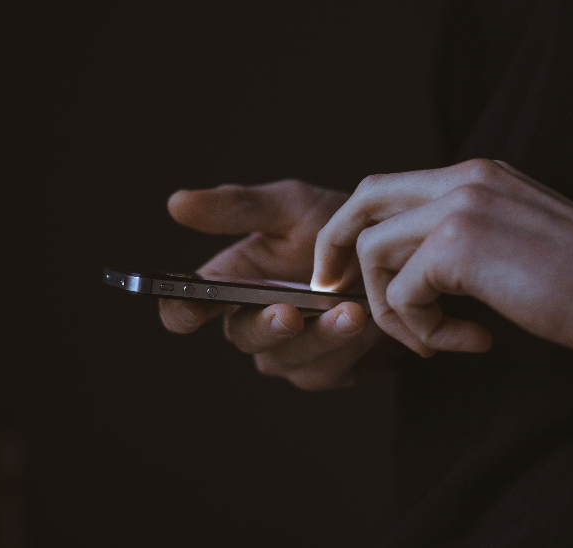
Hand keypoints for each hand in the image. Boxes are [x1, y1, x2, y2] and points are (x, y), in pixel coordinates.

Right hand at [160, 179, 398, 389]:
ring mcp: (288, 352)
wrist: (396, 254)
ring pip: (287, 359)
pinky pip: (328, 369)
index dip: (181, 311)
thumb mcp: (290, 206)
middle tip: (289, 313)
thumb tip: (176, 203)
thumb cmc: (335, 226)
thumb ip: (238, 207)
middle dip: (265, 326)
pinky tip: (370, 321)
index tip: (188, 308)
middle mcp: (252, 322)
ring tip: (351, 311)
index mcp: (230, 283)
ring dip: (319, 338)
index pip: (188, 307)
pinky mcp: (326, 371)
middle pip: (242, 337)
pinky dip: (349, 346)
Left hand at [311, 159, 572, 356]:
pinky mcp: (460, 245)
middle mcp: (465, 178)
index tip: (347, 272)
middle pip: (364, 200)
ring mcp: (461, 206)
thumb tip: (415, 270)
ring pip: (374, 251)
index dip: (357, 228)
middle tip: (334, 292)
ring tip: (434, 340)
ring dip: (393, 308)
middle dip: (337, 249)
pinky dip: (423, 330)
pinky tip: (470, 341)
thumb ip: (467, 237)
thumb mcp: (517, 240)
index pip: (389, 187)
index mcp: (478, 174)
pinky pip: (404, 292)